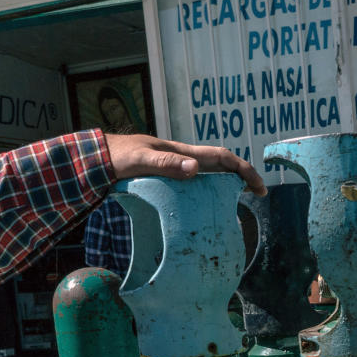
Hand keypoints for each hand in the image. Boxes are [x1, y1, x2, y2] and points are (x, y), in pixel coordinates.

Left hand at [105, 133, 265, 195]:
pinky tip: (208, 204)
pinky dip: (209, 190)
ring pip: (210, 173)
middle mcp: (183, 158)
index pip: (221, 157)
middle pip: (221, 165)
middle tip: (257, 194)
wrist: (98, 158)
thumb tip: (195, 169)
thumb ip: (166, 163)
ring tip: (239, 200)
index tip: (258, 187)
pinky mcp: (168, 176)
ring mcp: (176, 166)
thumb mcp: (140, 160)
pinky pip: (195, 182)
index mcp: (182, 152)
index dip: (243, 170)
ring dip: (228, 183)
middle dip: (242, 176)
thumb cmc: (118, 157)